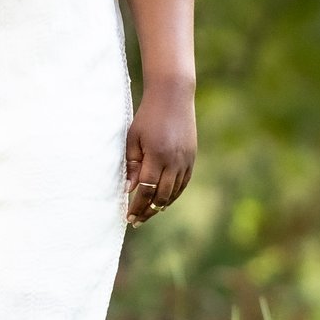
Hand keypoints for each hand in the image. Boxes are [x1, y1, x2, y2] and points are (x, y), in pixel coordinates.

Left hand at [123, 82, 195, 227]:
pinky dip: (173, 195)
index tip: (128, 217)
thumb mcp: (133, 138)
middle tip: (136, 221)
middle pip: (161, 196)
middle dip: (147, 211)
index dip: (136, 206)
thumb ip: (131, 165)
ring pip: (174, 192)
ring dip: (160, 206)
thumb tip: (128, 189)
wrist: (173, 97)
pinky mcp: (191, 158)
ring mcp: (185, 161)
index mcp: (157, 156)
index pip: (146, 190)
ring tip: (148, 214)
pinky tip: (163, 200)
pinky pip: (183, 183)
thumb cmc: (147, 117)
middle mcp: (174, 162)